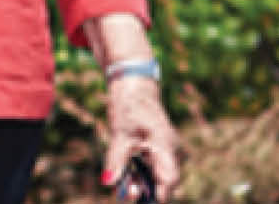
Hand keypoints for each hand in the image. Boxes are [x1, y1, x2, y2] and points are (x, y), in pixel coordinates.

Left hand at [101, 77, 180, 201]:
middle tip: (127, 193)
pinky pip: (153, 166)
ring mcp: (165, 148)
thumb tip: (109, 183)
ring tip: (124, 188)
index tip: (143, 200)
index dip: (158, 194)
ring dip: (142, 183)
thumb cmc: (129, 106)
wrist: (134, 86)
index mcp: (165, 145)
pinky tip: (126, 177)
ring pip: (157, 174)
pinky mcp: (157, 147)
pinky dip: (140, 173)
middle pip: (164, 180)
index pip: (169, 178)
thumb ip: (116, 160)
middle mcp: (169, 149)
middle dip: (147, 191)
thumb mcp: (119, 134)